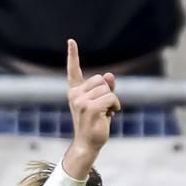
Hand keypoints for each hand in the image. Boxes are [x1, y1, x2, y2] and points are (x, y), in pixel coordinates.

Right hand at [61, 38, 120, 173]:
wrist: (87, 144)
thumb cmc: (94, 124)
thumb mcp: (101, 103)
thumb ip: (105, 88)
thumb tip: (109, 75)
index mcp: (74, 92)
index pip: (73, 71)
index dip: (72, 55)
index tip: (71, 41)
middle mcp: (75, 95)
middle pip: (100, 79)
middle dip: (107, 91)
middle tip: (103, 108)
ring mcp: (81, 101)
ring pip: (107, 89)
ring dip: (112, 101)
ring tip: (106, 113)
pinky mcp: (91, 107)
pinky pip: (111, 97)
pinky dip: (115, 106)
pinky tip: (110, 116)